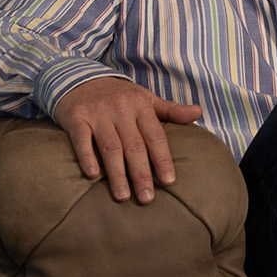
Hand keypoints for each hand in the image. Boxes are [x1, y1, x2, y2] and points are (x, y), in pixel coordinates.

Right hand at [51, 76, 201, 203]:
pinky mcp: (76, 118)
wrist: (80, 79)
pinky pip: (82, 140)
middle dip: (142, 173)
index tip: (169, 181)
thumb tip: (199, 112)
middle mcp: (121, 109)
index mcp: (141, 106)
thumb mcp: (146, 98)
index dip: (163, 159)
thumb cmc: (120, 96)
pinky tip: (93, 175)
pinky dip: (87, 157)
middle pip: (134, 146)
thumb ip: (172, 110)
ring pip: (110, 147)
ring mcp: (98, 114)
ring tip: (123, 196)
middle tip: (147, 198)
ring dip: (117, 173)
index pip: (155, 136)